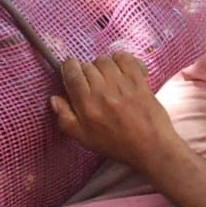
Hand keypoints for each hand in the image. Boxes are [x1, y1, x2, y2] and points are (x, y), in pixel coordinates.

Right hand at [48, 53, 182, 168]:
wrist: (151, 148)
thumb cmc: (117, 145)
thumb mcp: (84, 139)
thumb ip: (65, 119)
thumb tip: (54, 98)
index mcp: (86, 106)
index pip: (71, 72)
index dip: (69, 68)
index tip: (73, 73)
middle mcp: (103, 92)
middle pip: (87, 66)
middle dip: (87, 71)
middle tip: (94, 83)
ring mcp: (122, 85)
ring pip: (104, 60)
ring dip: (103, 66)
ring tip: (108, 78)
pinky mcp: (139, 81)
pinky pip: (125, 58)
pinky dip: (121, 60)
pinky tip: (121, 71)